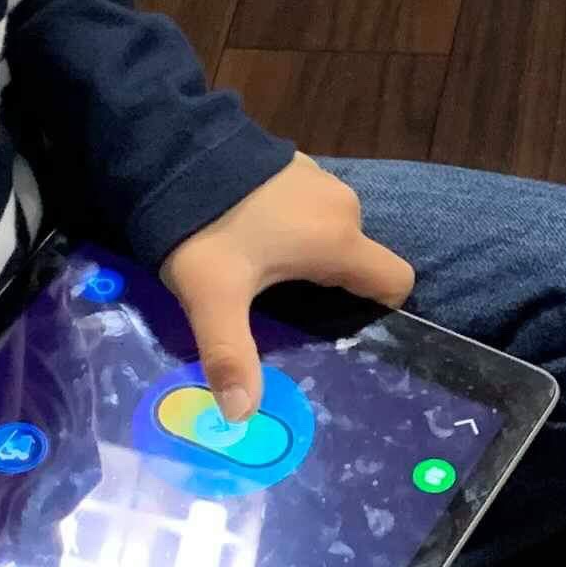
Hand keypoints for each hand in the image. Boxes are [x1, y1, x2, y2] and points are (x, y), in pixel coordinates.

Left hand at [159, 155, 414, 418]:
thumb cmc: (205, 228)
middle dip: (328, 286)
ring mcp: (319, 179)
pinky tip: (249, 233)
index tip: (337, 325)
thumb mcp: (213, 298)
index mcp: (338, 240)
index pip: (395, 281)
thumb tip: (241, 417)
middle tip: (283, 310)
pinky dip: (291, 225)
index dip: (377, 309)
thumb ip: (231, 355)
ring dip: (307, 253)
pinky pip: (309, 207)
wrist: (170, 150)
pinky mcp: (294, 163)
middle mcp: (342, 206)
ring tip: (259, 270)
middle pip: (357, 260)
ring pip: (332, 232)